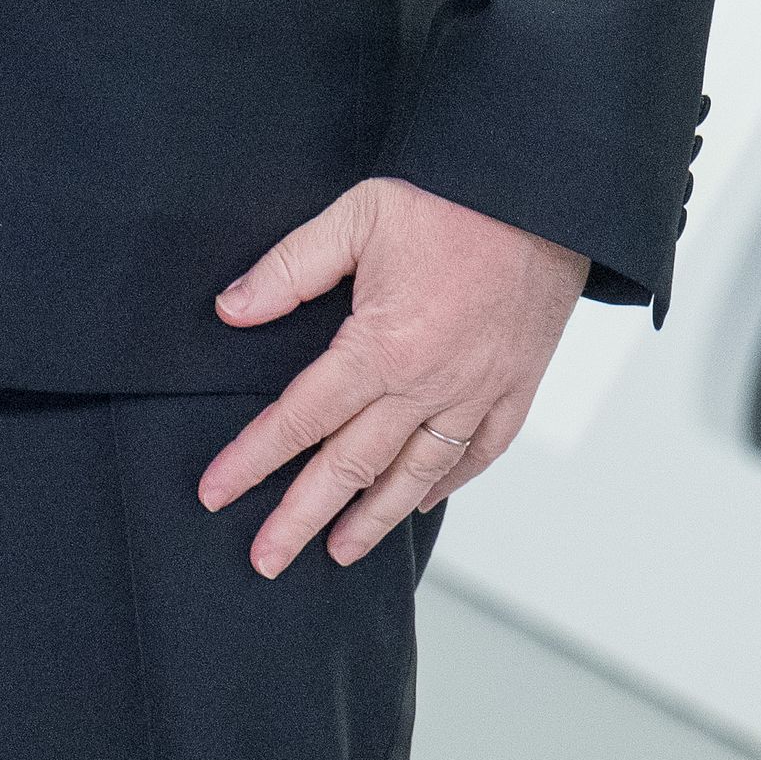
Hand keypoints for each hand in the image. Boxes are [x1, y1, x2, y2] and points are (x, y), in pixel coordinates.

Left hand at [197, 176, 588, 574]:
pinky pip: (478, 455)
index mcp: (382, 345)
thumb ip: (288, 269)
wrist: (544, 200)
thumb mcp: (353, 218)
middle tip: (264, 559)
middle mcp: (430, 385)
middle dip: (302, 516)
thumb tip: (230, 310)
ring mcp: (479, 395)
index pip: (301, 417)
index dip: (253, 459)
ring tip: (337, 551)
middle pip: (353, 466)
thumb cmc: (446, 202)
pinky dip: (444, 486)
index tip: (215, 493)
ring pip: (417, 475)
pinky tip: (417, 503)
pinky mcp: (516, 392)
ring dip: (373, 519)